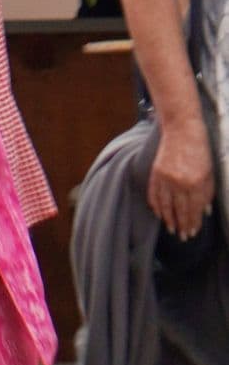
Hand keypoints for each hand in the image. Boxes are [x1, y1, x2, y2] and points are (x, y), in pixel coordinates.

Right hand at [149, 110, 216, 239]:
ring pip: (166, 205)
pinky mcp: (156, 172)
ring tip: (171, 229)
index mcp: (196, 182)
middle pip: (180, 210)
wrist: (181, 127)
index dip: (194, 222)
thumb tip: (204, 212)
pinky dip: (156, 204)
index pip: (194, 209)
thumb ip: (207, 193)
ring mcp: (165, 177)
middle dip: (182, 225)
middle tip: (183, 237)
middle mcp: (179, 182)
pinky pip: (154, 193)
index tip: (193, 232)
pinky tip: (158, 213)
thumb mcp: (209, 171)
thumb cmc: (199, 148)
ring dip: (168, 219)